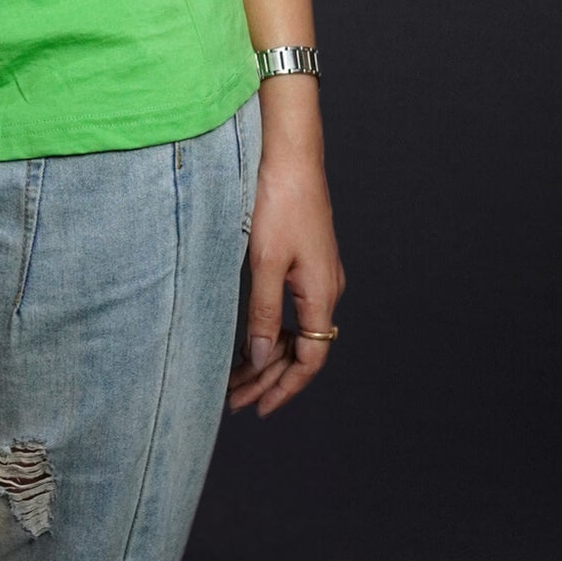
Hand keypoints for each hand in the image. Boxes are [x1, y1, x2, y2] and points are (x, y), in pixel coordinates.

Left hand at [228, 116, 344, 418]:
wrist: (290, 152)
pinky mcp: (306, 261)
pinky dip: (271, 332)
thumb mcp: (264, 263)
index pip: (310, 360)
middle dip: (269, 380)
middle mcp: (326, 288)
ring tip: (235, 379)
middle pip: (303, 351)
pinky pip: (293, 310)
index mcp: (321, 293)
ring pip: (297, 332)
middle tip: (234, 401)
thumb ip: (264, 314)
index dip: (284, 389)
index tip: (256, 408)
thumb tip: (263, 359)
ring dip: (268, 358)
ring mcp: (318, 274)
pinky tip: (250, 340)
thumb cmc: (277, 201)